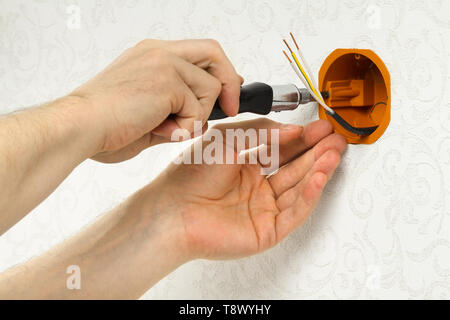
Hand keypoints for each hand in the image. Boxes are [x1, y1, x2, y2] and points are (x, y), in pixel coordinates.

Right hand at [70, 39, 241, 162]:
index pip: (199, 53)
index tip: (227, 94)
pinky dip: (186, 127)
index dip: (219, 72)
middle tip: (231, 109)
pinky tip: (160, 131)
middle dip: (229, 83)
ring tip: (167, 129)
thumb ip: (176, 112)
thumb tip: (202, 119)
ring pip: (210, 88)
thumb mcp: (148, 116)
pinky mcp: (166, 80)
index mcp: (151, 56)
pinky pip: (198, 108)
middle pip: (214, 53)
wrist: (77, 128)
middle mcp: (158, 52)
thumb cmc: (103, 126)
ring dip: (196, 117)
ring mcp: (163, 63)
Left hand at [142, 119, 346, 259]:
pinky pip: (293, 214)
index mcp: (245, 166)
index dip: (303, 139)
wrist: (173, 209)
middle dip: (317, 153)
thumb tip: (292, 130)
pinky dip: (307, 196)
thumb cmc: (190, 174)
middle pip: (295, 169)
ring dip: (317, 171)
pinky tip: (318, 178)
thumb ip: (260, 132)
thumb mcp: (226, 139)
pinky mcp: (265, 231)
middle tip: (335, 140)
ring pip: (298, 190)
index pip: (283, 151)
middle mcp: (256, 188)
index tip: (321, 127)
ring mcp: (262, 209)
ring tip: (332, 154)